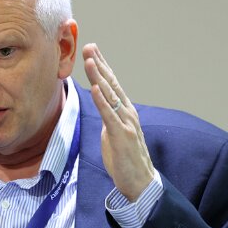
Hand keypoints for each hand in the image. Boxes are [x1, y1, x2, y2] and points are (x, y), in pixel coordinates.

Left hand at [82, 43, 155, 200]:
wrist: (139, 181)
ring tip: (89, 60)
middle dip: (99, 64)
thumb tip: (100, 106)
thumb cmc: (125, 158)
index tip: (91, 51)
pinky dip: (102, 101)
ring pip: (110, 95)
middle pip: (111, 83)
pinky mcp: (121, 135)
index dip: (102, 66)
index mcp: (124, 110)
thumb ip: (108, 117)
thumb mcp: (112, 132)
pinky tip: (95, 88)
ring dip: (99, 77)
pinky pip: (109, 115)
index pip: (111, 84)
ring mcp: (125, 122)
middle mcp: (126, 112)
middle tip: (88, 46)